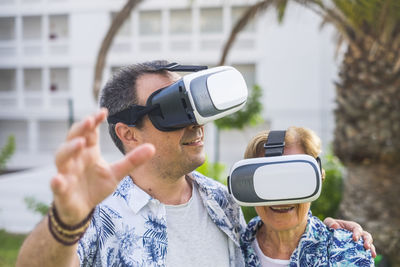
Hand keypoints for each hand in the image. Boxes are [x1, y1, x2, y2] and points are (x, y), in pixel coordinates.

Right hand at [50, 109, 154, 224]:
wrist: (81, 209)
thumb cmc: (96, 186)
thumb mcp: (117, 173)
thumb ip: (132, 160)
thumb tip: (153, 147)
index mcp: (88, 152)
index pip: (89, 132)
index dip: (94, 121)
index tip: (103, 112)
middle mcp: (75, 159)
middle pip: (73, 139)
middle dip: (80, 129)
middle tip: (89, 120)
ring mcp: (66, 173)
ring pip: (62, 157)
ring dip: (69, 149)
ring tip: (80, 143)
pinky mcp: (62, 190)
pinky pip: (56, 184)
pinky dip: (56, 182)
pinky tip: (58, 179)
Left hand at [324, 217, 375, 257]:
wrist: (328, 236)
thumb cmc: (329, 228)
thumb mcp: (328, 223)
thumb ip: (330, 222)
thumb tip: (336, 226)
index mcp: (351, 226)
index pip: (357, 228)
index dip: (357, 233)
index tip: (355, 239)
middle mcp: (357, 234)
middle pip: (366, 236)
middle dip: (368, 241)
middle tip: (366, 247)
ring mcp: (359, 242)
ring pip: (369, 244)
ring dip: (371, 248)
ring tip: (372, 255)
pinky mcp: (358, 249)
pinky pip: (365, 251)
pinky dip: (369, 255)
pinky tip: (370, 259)